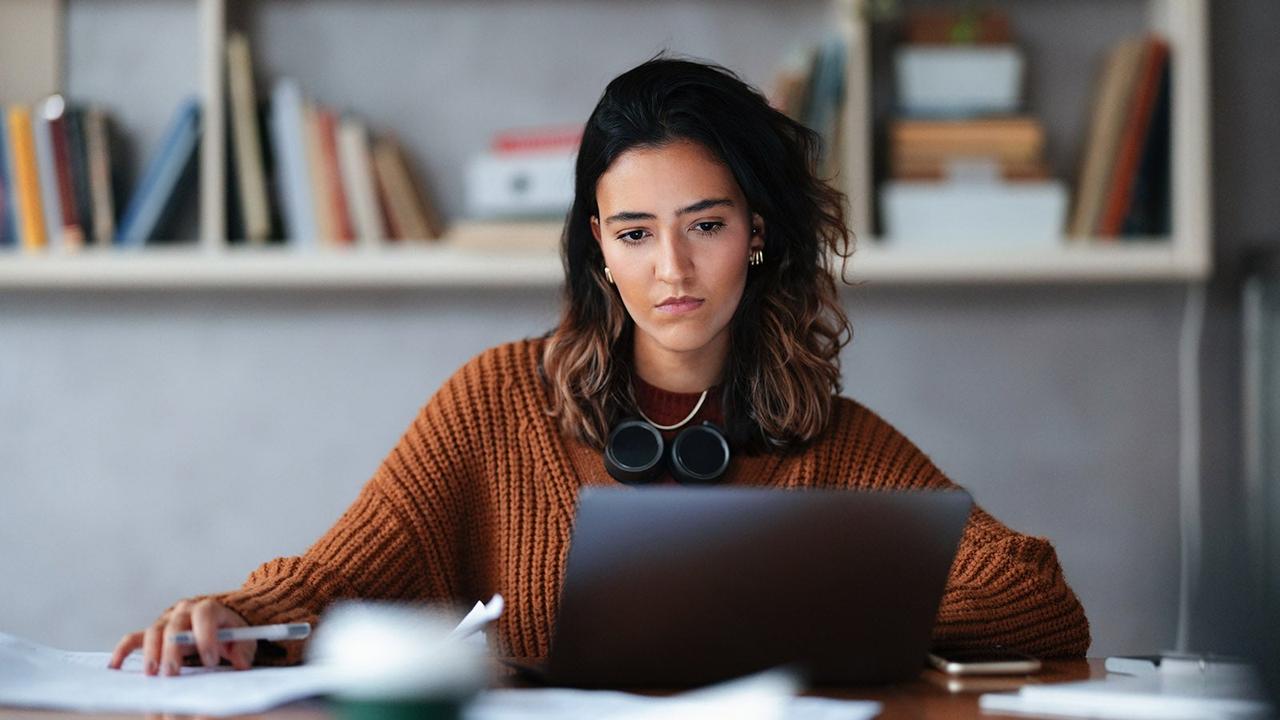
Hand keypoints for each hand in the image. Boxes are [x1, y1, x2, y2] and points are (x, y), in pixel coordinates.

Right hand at [108, 599, 255, 674]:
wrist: (220, 624)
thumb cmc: (231, 633)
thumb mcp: (245, 639)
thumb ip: (244, 649)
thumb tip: (241, 663)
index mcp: (209, 608)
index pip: (205, 615)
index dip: (206, 636)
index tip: (210, 660)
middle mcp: (185, 610)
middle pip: (175, 626)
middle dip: (173, 650)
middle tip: (173, 673)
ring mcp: (166, 621)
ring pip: (154, 632)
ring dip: (151, 653)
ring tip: (153, 674)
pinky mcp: (153, 634)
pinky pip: (134, 639)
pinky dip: (123, 651)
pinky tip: (116, 666)